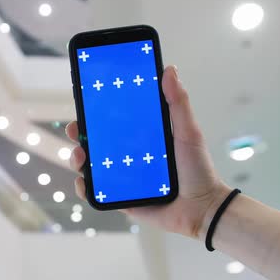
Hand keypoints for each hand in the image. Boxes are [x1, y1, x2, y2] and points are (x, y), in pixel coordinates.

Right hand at [65, 65, 230, 238]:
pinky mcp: (121, 198)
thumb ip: (178, 102)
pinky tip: (84, 182)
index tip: (85, 101)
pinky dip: (85, 187)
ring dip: (77, 158)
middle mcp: (128, 155)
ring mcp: (122, 177)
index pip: (112, 121)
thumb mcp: (188, 131)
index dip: (95, 112)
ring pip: (90, 165)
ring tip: (80, 157)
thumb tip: (169, 69)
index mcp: (141, 137)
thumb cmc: (198, 170)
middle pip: (95, 142)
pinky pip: (96, 192)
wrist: (203, 209)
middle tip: (75, 129)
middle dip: (79, 134)